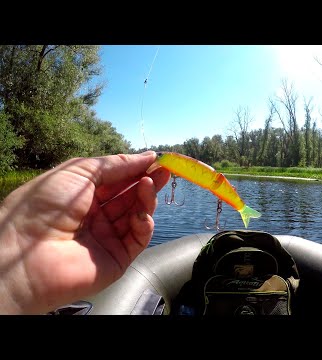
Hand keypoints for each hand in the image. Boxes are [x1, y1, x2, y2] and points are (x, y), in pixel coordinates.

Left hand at [0, 151, 169, 313]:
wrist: (25, 252)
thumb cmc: (44, 205)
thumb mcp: (80, 171)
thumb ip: (117, 164)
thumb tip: (148, 156)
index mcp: (82, 196)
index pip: (117, 181)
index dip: (136, 169)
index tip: (157, 159)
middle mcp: (95, 216)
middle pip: (130, 198)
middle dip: (148, 182)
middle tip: (165, 170)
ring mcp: (106, 238)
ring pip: (137, 216)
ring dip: (147, 199)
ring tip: (150, 184)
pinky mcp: (117, 258)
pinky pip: (138, 238)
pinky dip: (145, 223)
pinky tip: (142, 213)